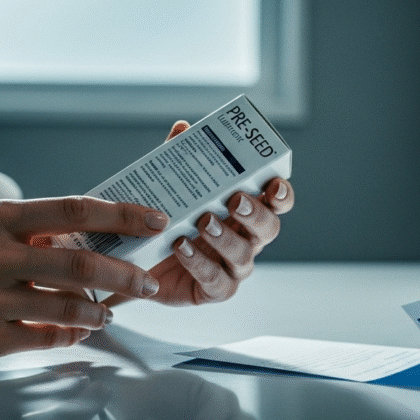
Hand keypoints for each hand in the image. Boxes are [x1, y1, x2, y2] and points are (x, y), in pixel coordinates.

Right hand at [0, 197, 168, 368]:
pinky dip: (70, 336)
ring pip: (69, 305)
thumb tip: (83, 233)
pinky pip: (45, 338)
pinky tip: (78, 332)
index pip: (73, 208)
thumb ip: (22, 230)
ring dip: (100, 310)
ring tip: (112, 312)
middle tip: (149, 282)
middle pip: (81, 260)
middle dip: (126, 273)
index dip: (122, 213)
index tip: (155, 219)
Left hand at [105, 121, 294, 306]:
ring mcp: (233, 267)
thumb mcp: (170, 186)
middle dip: (255, 214)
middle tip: (234, 201)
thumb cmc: (164, 219)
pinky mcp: (214, 290)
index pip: (276, 202)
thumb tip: (183, 128)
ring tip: (202, 222)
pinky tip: (182, 248)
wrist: (137, 260)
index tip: (273, 184)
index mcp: (245, 212)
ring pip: (243, 255)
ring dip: (225, 238)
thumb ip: (178, 160)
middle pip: (269, 229)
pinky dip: (201, 264)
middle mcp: (246, 240)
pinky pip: (216, 281)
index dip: (282, 194)